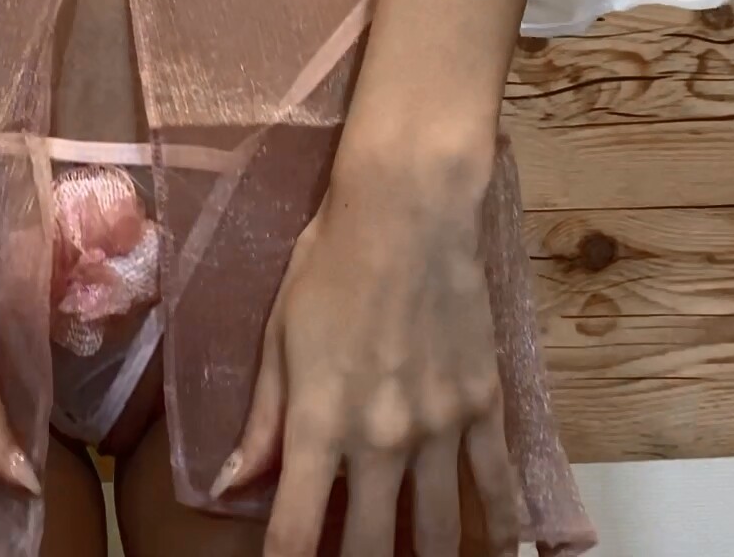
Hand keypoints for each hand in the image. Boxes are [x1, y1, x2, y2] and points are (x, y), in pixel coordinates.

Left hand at [214, 143, 524, 556]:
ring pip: (437, 530)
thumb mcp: (279, 338)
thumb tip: (232, 484)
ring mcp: (440, 426)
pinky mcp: (484, 405)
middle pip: (372, 546)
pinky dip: (501, 529)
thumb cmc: (330, 264)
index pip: (298, 532)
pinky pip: (498, 483)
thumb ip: (264, 420)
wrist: (408, 211)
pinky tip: (498, 553)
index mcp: (319, 423)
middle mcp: (380, 438)